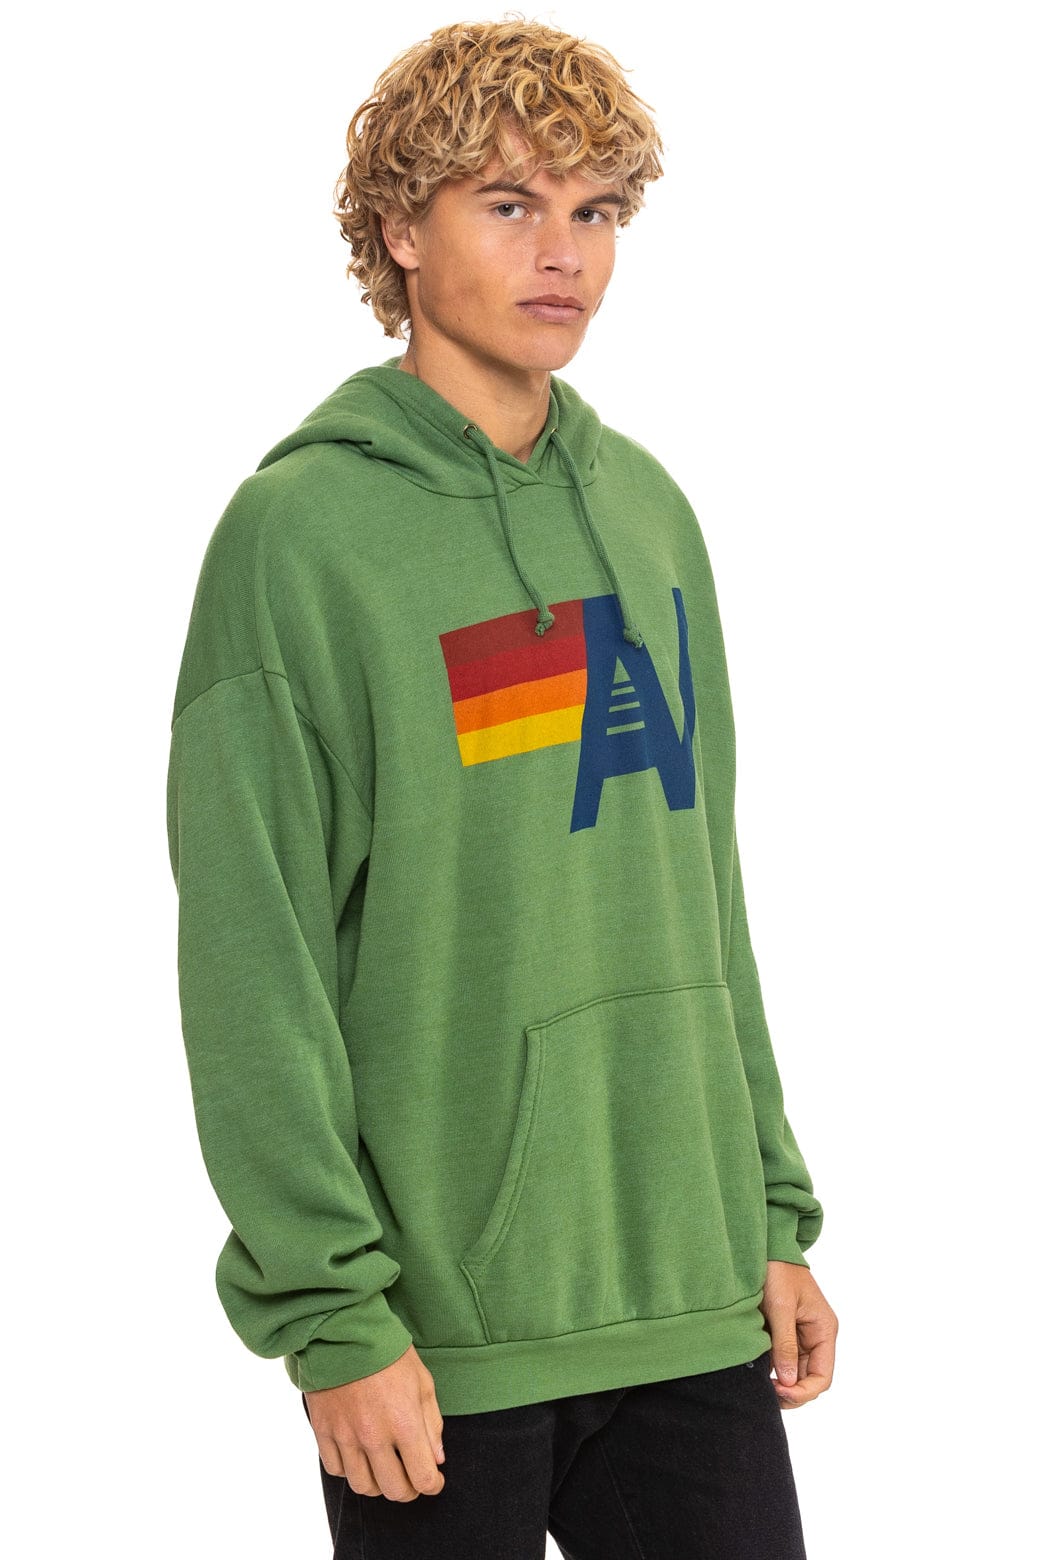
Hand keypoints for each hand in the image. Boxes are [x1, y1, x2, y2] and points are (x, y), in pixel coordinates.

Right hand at [303, 1344, 445, 1500]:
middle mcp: (374, 1436)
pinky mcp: (323, 1430)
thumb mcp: (422, 1381)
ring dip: (378, 1485)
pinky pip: (336, 1469)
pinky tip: (359, 1457)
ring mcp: (346, 1435)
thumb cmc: (388, 1352)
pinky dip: (349, 1471)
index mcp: (404, 1422)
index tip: (434, 1479)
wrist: (344, 1330)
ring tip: (385, 1471)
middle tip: (412, 1479)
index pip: (422, 1477)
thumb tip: (436, 1459)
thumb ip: (432, 1424)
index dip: (433, 1484)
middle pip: (393, 1490)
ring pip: (363, 1486)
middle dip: (408, 1490)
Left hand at [759, 1259, 837, 1409]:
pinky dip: (773, 1368)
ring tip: (759, 1381)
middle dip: (791, 1390)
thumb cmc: (777, 1270)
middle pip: (809, 1379)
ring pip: (795, 1372)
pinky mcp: (786, 1331)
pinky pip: (784, 1358)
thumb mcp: (780, 1307)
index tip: (778, 1391)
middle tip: (765, 1391)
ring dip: (781, 1381)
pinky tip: (757, 1367)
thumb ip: (785, 1345)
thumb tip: (787, 1381)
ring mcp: (802, 1335)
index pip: (822, 1377)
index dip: (802, 1392)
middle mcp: (817, 1336)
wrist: (767, 1246)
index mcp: (824, 1330)